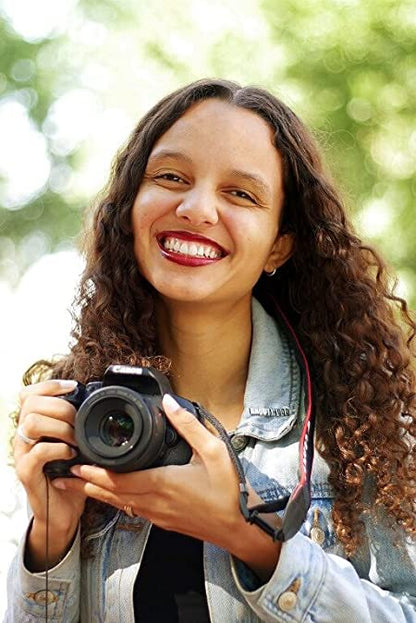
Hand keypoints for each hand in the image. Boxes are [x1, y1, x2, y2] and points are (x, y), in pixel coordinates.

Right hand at [15, 380, 87, 568]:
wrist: (63, 510)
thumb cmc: (72, 473)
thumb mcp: (77, 442)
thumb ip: (79, 423)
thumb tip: (98, 402)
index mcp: (34, 424)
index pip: (30, 393)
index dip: (50, 385)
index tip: (73, 387)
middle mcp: (24, 435)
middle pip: (32, 403)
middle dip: (61, 407)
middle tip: (78, 421)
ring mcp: (22, 453)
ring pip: (32, 423)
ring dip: (60, 427)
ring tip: (75, 439)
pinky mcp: (26, 472)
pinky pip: (38, 452)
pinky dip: (58, 449)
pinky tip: (71, 454)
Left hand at [52, 394, 280, 578]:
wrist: (237, 526)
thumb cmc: (227, 491)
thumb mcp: (213, 450)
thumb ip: (189, 425)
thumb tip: (169, 403)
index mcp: (162, 483)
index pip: (118, 479)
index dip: (94, 473)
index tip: (77, 464)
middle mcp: (154, 501)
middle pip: (110, 493)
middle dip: (85, 484)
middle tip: (63, 476)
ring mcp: (156, 514)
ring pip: (118, 504)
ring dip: (96, 493)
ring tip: (76, 485)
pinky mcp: (161, 521)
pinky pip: (130, 510)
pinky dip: (113, 500)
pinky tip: (110, 495)